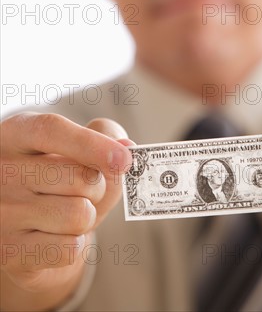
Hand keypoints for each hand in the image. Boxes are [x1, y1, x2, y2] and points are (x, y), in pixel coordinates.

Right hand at [0, 113, 132, 299]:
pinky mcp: (9, 252)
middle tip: (84, 190)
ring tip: (67, 213)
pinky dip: (76, 244)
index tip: (123, 159)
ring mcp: (1, 213)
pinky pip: (69, 248)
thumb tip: (126, 148)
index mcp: (15, 133)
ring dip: (87, 217)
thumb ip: (106, 136)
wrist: (30, 229)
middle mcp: (0, 171)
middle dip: (98, 186)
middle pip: (77, 176)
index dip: (91, 144)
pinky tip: (56, 236)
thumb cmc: (58, 178)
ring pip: (78, 214)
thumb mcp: (79, 147)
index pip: (50, 130)